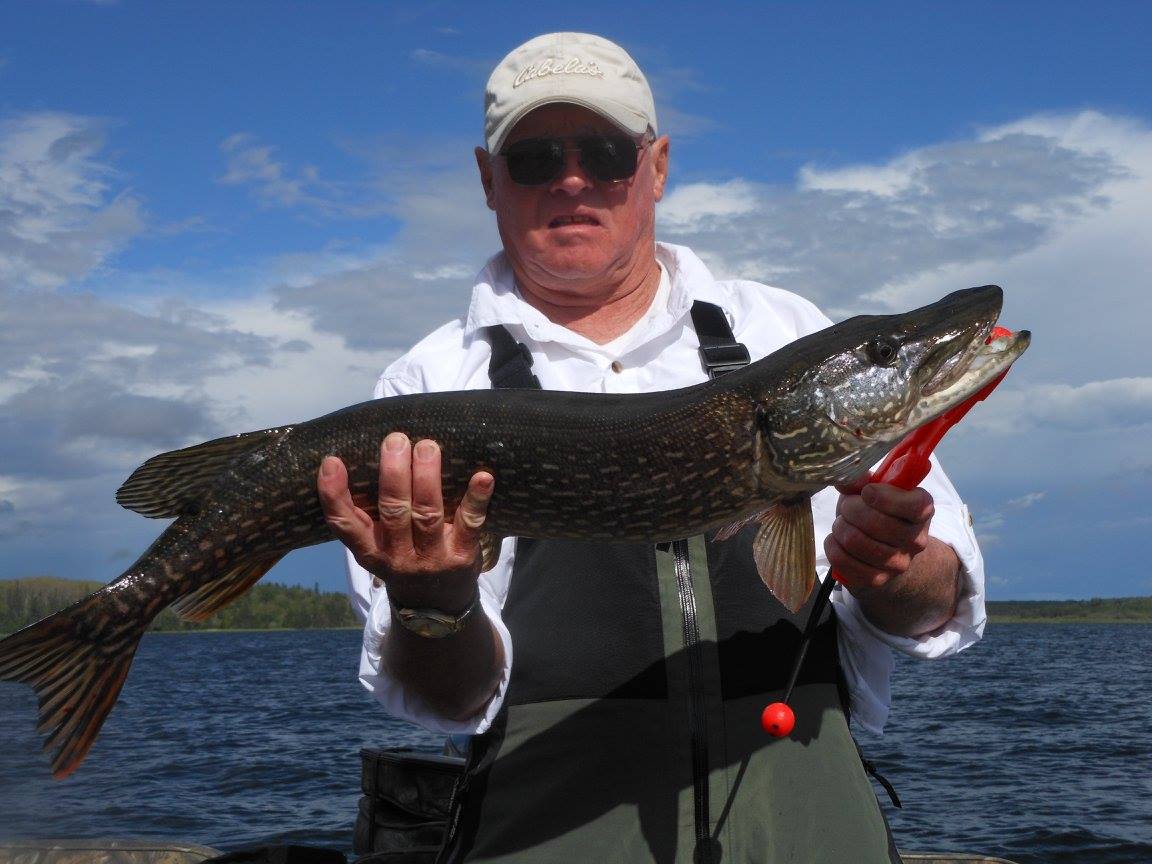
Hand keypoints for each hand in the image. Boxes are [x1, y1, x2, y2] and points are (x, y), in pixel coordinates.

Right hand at [317, 432, 493, 610]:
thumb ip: (368, 515)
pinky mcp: (463, 555)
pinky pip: (470, 523)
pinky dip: (476, 499)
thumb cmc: (403, 560)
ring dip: (427, 478)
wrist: (437, 607)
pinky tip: (482, 477)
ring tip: (427, 447)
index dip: (334, 495)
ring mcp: (432, 557)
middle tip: (395, 440)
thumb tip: (365, 455)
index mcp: (371, 550)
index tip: (332, 462)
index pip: (345, 524)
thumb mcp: (377, 547)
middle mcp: (398, 556)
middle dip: (394, 475)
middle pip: (393, 512)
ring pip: (427, 515)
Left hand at [824, 475, 933, 593]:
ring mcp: (899, 563)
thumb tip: (846, 478)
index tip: (866, 491)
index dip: (884, 497)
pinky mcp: (878, 580)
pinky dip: (833, 547)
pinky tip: (836, 540)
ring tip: (842, 523)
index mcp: (923, 510)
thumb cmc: (875, 511)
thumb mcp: (871, 489)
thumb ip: (860, 480)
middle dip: (851, 509)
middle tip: (847, 506)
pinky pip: (845, 562)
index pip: (914, 506)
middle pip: (876, 523)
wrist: (880, 550)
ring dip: (840, 528)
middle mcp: (916, 540)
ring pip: (857, 541)